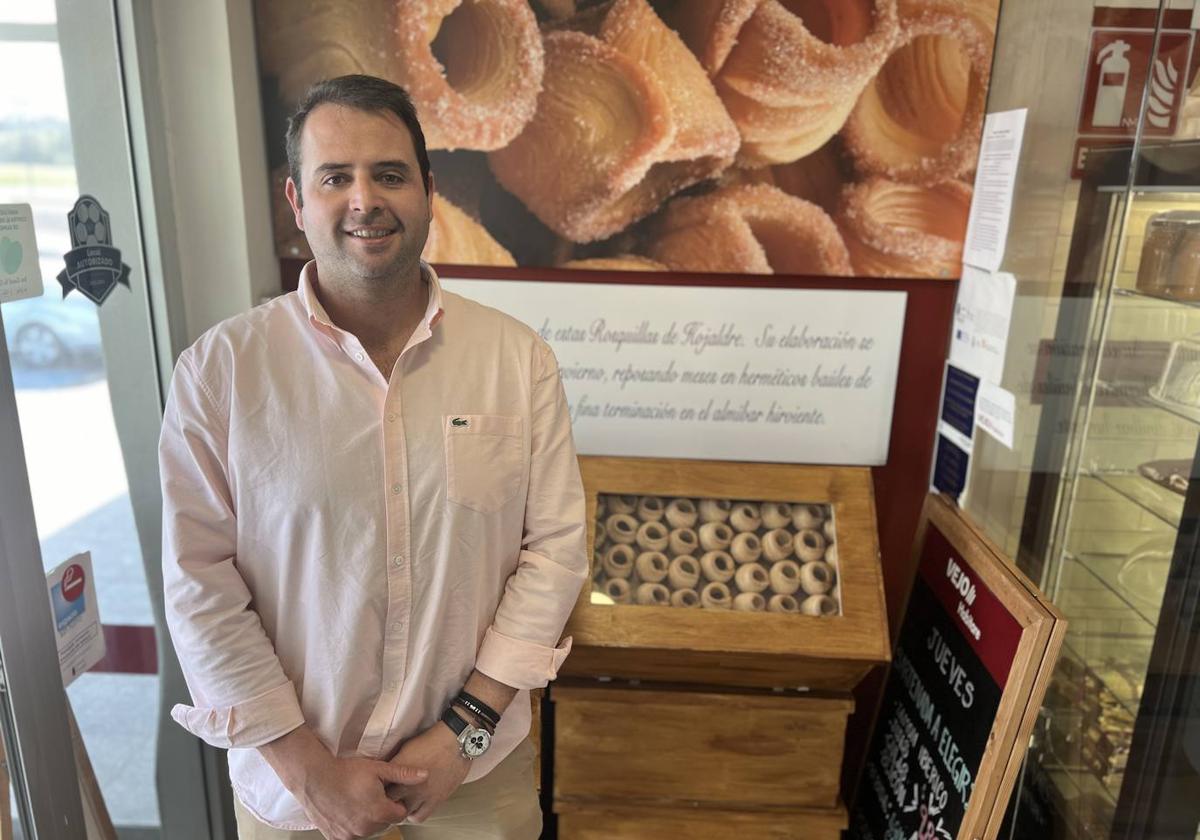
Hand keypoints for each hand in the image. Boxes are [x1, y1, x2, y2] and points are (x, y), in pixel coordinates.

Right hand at [296, 755, 426, 838]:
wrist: (314, 778)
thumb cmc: (347, 771)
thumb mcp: (378, 769)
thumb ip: (403, 775)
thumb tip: (426, 775)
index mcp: (380, 813)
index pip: (400, 814)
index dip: (395, 802)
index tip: (386, 792)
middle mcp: (366, 829)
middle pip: (384, 823)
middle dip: (382, 811)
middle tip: (371, 794)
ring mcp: (350, 835)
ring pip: (368, 830)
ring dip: (367, 819)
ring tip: (358, 800)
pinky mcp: (336, 838)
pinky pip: (351, 834)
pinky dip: (351, 825)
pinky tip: (347, 810)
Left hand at [385, 722, 470, 822]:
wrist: (456, 742)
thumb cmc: (432, 740)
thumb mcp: (407, 747)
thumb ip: (396, 763)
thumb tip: (387, 770)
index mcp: (399, 769)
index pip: (380, 785)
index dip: (377, 787)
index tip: (378, 787)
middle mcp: (408, 784)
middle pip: (388, 800)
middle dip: (386, 799)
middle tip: (387, 797)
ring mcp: (422, 794)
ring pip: (401, 812)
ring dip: (399, 809)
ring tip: (401, 803)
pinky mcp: (435, 800)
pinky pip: (419, 817)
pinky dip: (414, 815)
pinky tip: (414, 808)